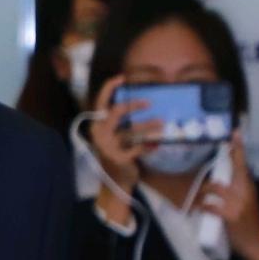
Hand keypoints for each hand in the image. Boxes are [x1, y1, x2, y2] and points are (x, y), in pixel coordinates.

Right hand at [84, 74, 145, 210]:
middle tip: (149, 102)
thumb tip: (140, 104)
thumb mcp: (113, 136)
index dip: (109, 88)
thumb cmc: (117, 154)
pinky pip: (137, 148)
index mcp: (97, 125)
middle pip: (115, 112)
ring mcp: (108, 146)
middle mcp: (99, 133)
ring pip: (130, 131)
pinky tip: (155, 145)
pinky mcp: (118, 158)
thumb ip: (120, 122)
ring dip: (148, 126)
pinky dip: (148, 146)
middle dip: (132, 105)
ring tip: (161, 123)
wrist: (114, 182)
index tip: (122, 77)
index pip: (100, 102)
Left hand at [200, 137, 258, 259]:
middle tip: (207, 183)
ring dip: (205, 193)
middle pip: (227, 173)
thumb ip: (236, 191)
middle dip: (213, 178)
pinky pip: (210, 206)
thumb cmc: (250, 224)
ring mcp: (238, 203)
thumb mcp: (247, 203)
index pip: (242, 164)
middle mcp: (245, 192)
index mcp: (249, 187)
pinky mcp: (230, 215)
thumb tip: (219, 182)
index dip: (238, 148)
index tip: (235, 132)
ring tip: (204, 201)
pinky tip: (204, 211)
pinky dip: (204, 208)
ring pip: (214, 189)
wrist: (258, 244)